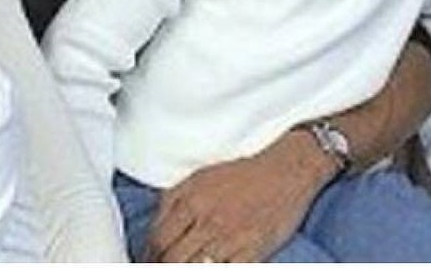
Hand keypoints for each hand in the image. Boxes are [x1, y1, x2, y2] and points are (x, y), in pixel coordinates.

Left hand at [144, 131, 336, 261]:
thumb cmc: (241, 173)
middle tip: (157, 267)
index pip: (158, 238)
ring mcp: (229, 238)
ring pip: (194, 267)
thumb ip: (173, 199)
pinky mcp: (252, 251)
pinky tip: (208, 267)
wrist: (284, 172)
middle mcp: (207, 220)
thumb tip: (155, 224)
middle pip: (172, 257)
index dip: (148, 254)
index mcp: (190, 200)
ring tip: (181, 265)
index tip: (146, 259)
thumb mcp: (199, 177)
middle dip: (161, 265)